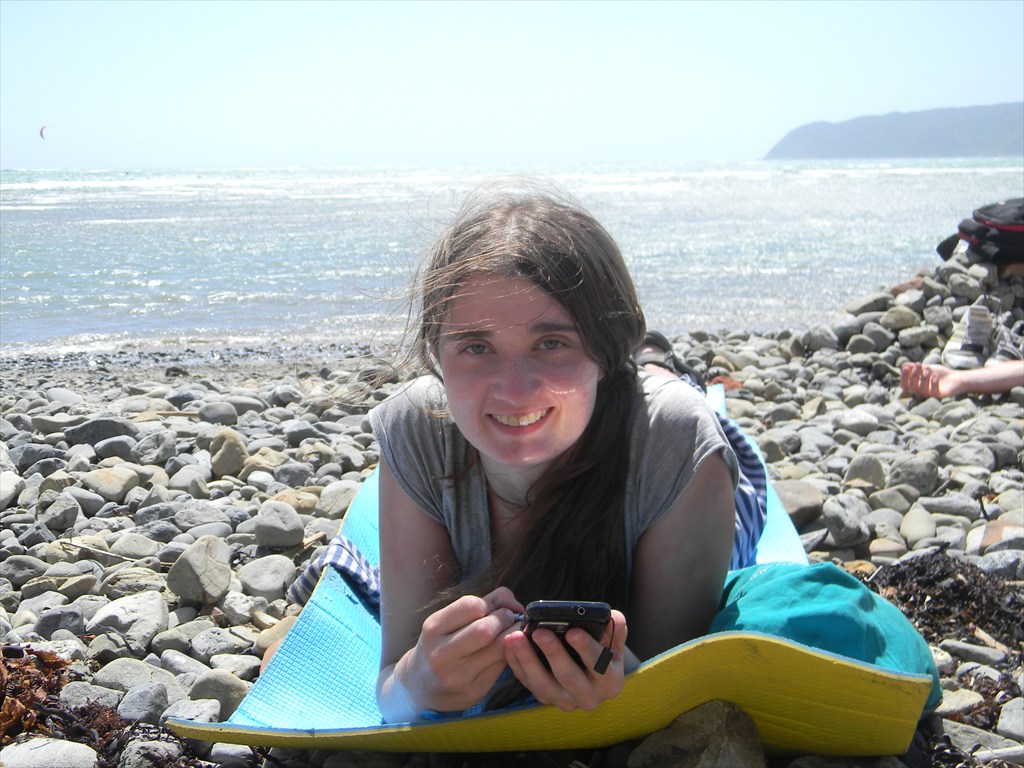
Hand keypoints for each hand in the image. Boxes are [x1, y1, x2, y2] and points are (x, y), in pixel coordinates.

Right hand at [396, 587, 523, 713]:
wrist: (421, 687)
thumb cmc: (442, 644)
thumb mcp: (448, 621)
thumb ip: (483, 603)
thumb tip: (514, 605)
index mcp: (434, 629)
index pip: (471, 606)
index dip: (491, 604)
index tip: (495, 608)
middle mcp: (442, 654)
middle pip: (486, 629)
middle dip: (505, 619)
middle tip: (510, 619)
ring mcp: (458, 675)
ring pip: (499, 648)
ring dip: (513, 635)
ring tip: (512, 632)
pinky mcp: (475, 690)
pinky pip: (502, 666)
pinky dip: (510, 653)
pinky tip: (506, 650)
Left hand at [504, 609, 627, 712]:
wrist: (590, 671)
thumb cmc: (601, 649)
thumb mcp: (613, 640)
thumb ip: (615, 627)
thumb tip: (612, 616)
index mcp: (610, 682)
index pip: (600, 666)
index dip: (586, 648)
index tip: (572, 631)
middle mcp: (589, 697)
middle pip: (569, 677)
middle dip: (553, 653)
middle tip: (539, 632)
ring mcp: (565, 701)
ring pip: (543, 685)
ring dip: (527, 659)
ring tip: (515, 637)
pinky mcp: (545, 698)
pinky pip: (527, 683)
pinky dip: (516, 663)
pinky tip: (508, 644)